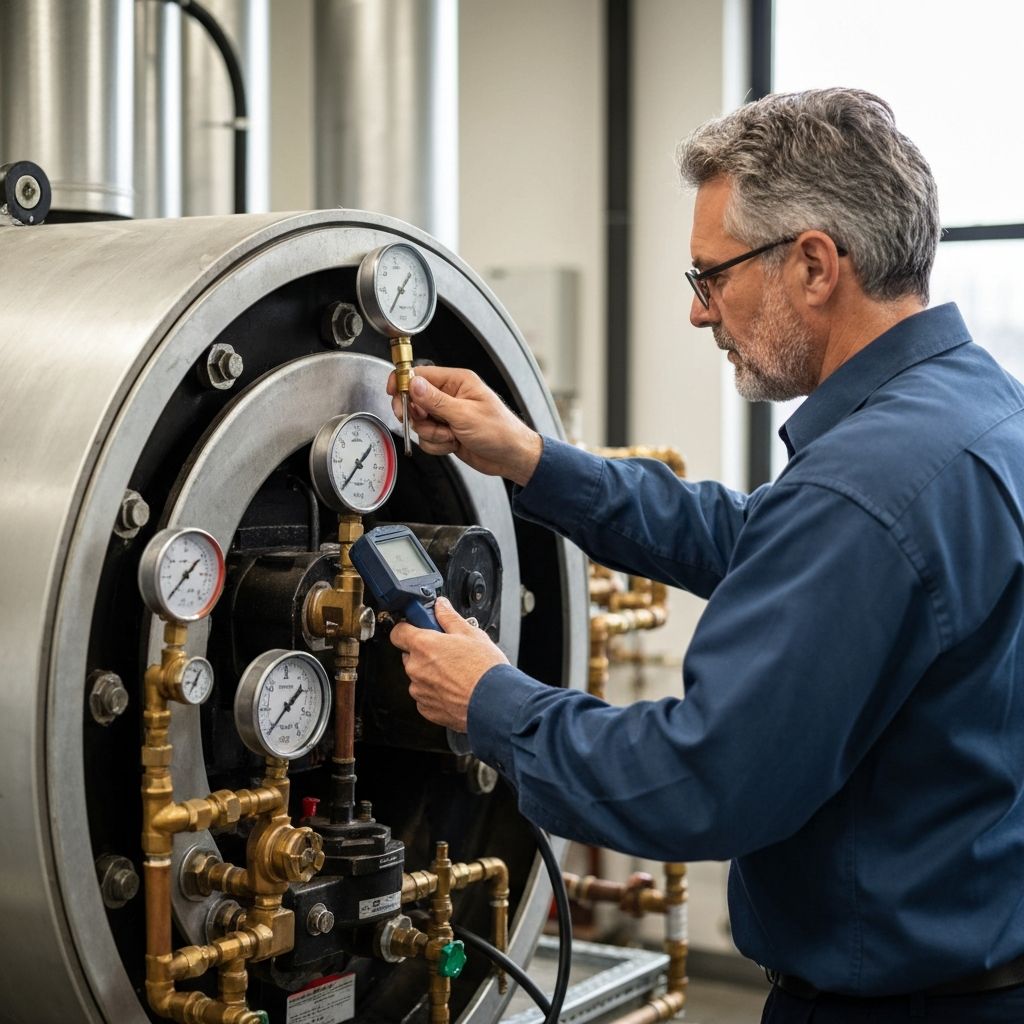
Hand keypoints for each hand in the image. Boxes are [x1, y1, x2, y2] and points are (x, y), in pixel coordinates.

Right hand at [388, 365, 542, 485]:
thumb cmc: (500, 431)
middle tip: (423, 421)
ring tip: (451, 436)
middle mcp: (451, 396)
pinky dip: (437, 445)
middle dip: (418, 415)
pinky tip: (453, 444)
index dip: (404, 383)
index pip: (421, 375)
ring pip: (420, 423)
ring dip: (432, 434)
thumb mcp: (465, 414)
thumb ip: (436, 400)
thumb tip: (414, 384)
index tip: (393, 392)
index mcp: (458, 382)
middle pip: (415, 400)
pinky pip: (427, 438)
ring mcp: (447, 415)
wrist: (511, 457)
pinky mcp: (446, 432)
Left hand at [389, 598, 507, 731]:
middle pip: (410, 654)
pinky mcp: (426, 708)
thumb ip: (449, 617)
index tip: (419, 627)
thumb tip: (441, 606)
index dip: (409, 627)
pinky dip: (435, 691)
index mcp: (424, 645)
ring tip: (455, 672)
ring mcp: (419, 690)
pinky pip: (425, 695)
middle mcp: (416, 668)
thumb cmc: (485, 670)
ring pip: (418, 676)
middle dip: (425, 651)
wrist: (495, 702)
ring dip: (431, 672)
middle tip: (447, 650)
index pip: (398, 631)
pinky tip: (454, 687)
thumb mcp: (471, 634)